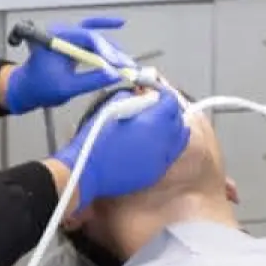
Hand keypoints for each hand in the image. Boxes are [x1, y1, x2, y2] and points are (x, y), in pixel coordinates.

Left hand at [3, 16, 128, 114]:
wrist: (27, 87)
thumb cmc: (40, 87)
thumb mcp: (66, 88)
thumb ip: (90, 81)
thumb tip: (115, 75)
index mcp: (54, 39)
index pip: (86, 37)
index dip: (105, 50)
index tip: (118, 64)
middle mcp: (61, 32)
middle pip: (94, 37)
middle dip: (113, 53)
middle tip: (128, 67)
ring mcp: (67, 34)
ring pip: (95, 37)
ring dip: (112, 49)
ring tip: (127, 63)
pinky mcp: (72, 40)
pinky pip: (91, 32)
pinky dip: (105, 29)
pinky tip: (120, 22)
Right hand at [50, 88, 188, 209]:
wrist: (86, 171)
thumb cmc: (95, 139)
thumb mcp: (111, 107)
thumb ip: (133, 97)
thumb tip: (143, 96)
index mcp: (153, 123)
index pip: (172, 102)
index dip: (164, 94)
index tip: (155, 93)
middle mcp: (163, 142)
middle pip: (179, 120)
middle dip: (170, 111)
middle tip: (155, 107)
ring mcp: (161, 160)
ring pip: (179, 140)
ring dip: (172, 129)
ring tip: (157, 125)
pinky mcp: (156, 173)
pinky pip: (169, 155)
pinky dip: (165, 146)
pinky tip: (150, 143)